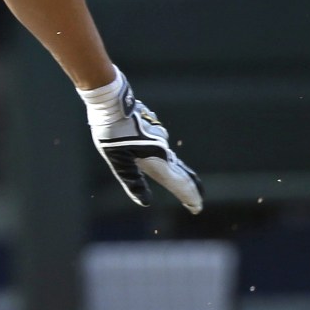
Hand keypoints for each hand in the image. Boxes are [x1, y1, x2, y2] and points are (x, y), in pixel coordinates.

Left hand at [81, 69, 202, 213]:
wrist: (112, 102)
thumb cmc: (112, 132)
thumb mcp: (118, 160)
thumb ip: (132, 180)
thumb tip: (145, 202)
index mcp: (156, 157)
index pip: (177, 182)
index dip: (188, 196)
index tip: (197, 208)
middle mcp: (161, 147)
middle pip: (180, 171)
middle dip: (189, 186)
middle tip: (197, 199)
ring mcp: (157, 136)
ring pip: (168, 157)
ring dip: (175, 171)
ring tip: (181, 183)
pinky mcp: (151, 128)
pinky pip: (160, 146)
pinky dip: (163, 157)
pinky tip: (159, 156)